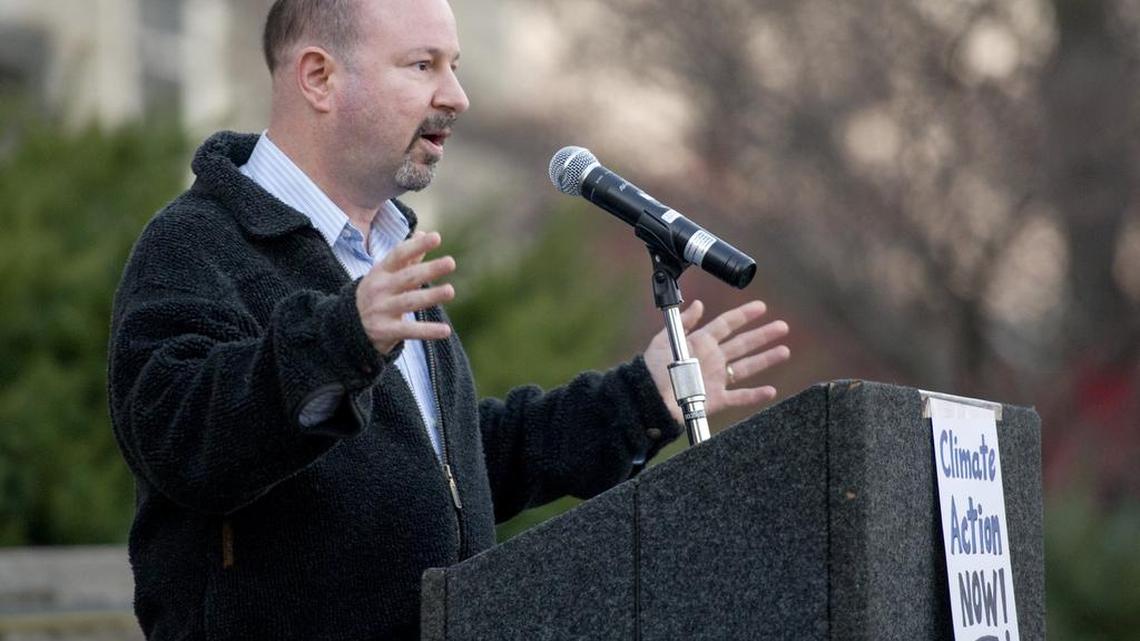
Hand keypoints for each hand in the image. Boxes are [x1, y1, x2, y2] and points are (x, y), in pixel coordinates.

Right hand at [356, 231, 456, 354]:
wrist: (347, 327)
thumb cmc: (375, 294)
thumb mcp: (385, 274)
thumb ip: (406, 257)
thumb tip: (424, 233)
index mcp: (380, 272)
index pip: (399, 255)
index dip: (416, 246)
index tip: (437, 237)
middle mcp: (380, 289)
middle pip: (408, 277)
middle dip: (429, 269)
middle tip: (451, 262)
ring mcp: (381, 310)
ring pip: (410, 301)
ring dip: (430, 296)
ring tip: (450, 290)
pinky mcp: (385, 331)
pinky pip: (409, 330)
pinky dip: (427, 331)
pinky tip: (445, 331)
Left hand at [644, 300, 790, 424]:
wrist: (648, 398)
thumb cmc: (652, 369)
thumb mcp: (664, 341)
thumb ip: (683, 323)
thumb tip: (697, 304)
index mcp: (700, 342)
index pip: (727, 324)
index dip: (744, 315)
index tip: (761, 307)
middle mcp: (712, 358)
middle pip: (743, 343)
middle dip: (763, 335)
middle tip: (782, 326)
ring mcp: (715, 379)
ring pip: (746, 367)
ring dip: (766, 359)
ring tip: (784, 351)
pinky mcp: (715, 399)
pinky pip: (739, 397)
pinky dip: (755, 395)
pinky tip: (770, 390)